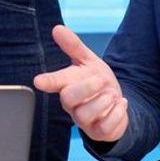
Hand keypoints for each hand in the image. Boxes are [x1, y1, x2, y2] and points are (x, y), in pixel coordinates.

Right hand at [33, 25, 127, 142]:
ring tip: (112, 94)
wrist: (116, 103)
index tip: (39, 81)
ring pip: (85, 115)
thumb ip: (73, 46)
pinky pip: (105, 127)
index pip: (54, 82)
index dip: (48, 81)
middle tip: (102, 80)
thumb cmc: (97, 82)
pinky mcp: (99, 132)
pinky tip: (120, 104)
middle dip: (87, 87)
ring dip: (104, 101)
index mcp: (66, 85)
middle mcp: (71, 105)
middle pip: (68, 98)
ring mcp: (84, 120)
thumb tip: (57, 28)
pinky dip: (117, 113)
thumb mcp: (88, 61)